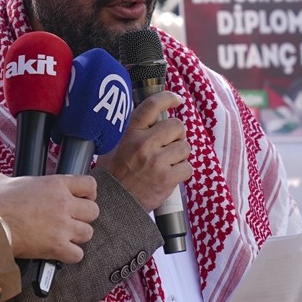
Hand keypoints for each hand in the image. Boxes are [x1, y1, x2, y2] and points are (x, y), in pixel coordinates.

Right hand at [0, 173, 96, 262]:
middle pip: (93, 211)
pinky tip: (60, 252)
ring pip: (88, 233)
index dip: (88, 192)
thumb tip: (4, 184)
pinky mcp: (57, 247)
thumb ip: (11, 181)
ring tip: (64, 237)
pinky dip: (70, 255)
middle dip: (84, 216)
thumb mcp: (1, 180)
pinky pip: (78, 254)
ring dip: (77, 236)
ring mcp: (62, 226)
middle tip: (72, 219)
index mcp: (54, 184)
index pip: (89, 184)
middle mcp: (63, 204)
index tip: (83, 198)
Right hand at [98, 90, 191, 211]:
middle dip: (177, 134)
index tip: (177, 99)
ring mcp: (156, 161)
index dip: (169, 98)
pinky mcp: (167, 179)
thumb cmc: (114, 174)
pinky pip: (188, 168)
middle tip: (169, 144)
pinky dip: (182, 172)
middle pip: (177, 126)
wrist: (113, 203)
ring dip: (180, 155)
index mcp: (131, 132)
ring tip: (168, 162)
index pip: (152, 105)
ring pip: (185, 147)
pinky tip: (171, 175)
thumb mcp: (114, 145)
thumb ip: (134, 131)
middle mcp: (144, 144)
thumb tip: (154, 118)